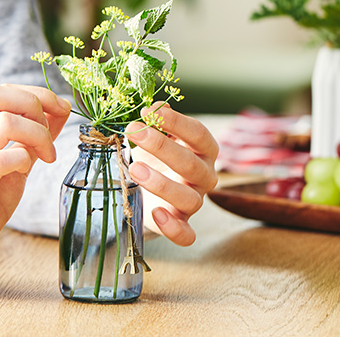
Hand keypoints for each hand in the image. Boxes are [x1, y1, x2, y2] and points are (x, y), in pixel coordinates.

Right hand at [0, 83, 70, 269]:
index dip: (32, 94)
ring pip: (2, 124)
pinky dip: (22, 159)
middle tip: (49, 132)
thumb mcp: (12, 160)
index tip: (58, 110)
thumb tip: (62, 106)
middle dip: (33, 105)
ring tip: (46, 156)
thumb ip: (31, 134)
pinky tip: (25, 170)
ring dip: (36, 135)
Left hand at [125, 105, 218, 245]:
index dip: (176, 122)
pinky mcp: (182, 223)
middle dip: (162, 146)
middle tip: (134, 132)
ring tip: (134, 169)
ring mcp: (195, 201)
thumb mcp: (157, 136)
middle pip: (191, 164)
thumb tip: (156, 105)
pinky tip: (156, 213)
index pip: (198, 134)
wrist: (150, 190)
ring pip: (188, 198)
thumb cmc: (157, 157)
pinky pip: (186, 234)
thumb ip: (158, 121)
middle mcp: (206, 175)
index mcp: (204, 150)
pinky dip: (173, 227)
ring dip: (161, 183)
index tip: (149, 111)